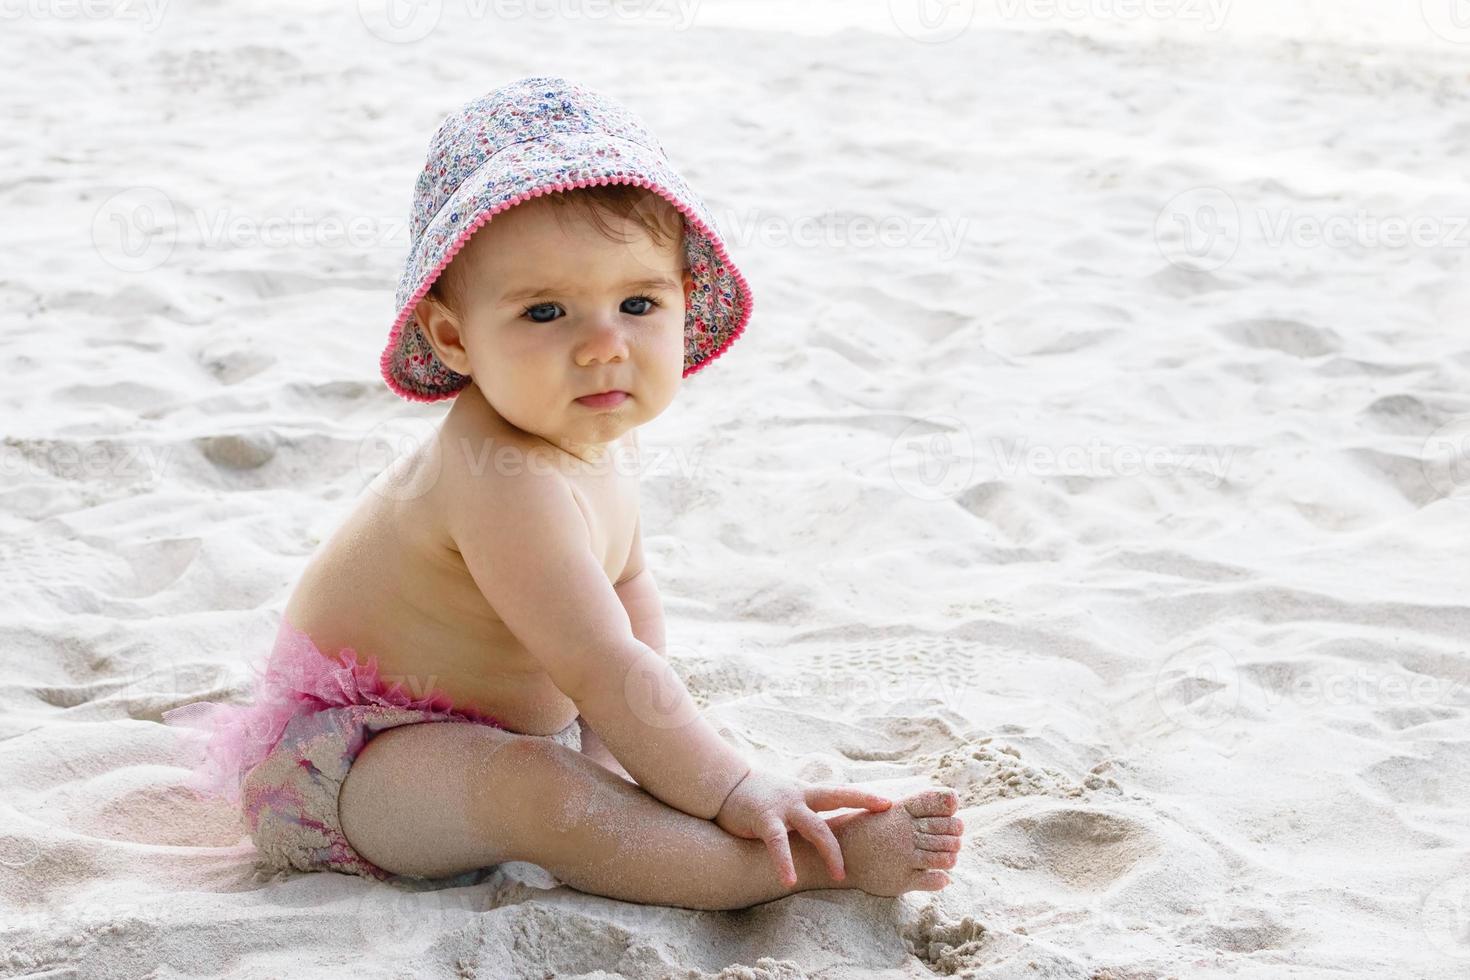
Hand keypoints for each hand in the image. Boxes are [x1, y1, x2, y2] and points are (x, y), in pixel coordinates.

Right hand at [713, 768, 893, 886]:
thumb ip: (806, 812)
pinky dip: (784, 862)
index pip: (842, 791)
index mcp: (807, 792)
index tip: (889, 804)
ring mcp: (783, 807)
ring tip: (839, 876)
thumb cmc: (759, 797)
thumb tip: (827, 829)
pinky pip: (778, 843)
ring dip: (829, 852)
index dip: (865, 796)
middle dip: (860, 814)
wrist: (724, 785)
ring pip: (815, 827)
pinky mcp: (763, 820)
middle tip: (877, 842)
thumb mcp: (788, 799)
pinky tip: (789, 880)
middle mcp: (800, 797)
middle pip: (837, 800)